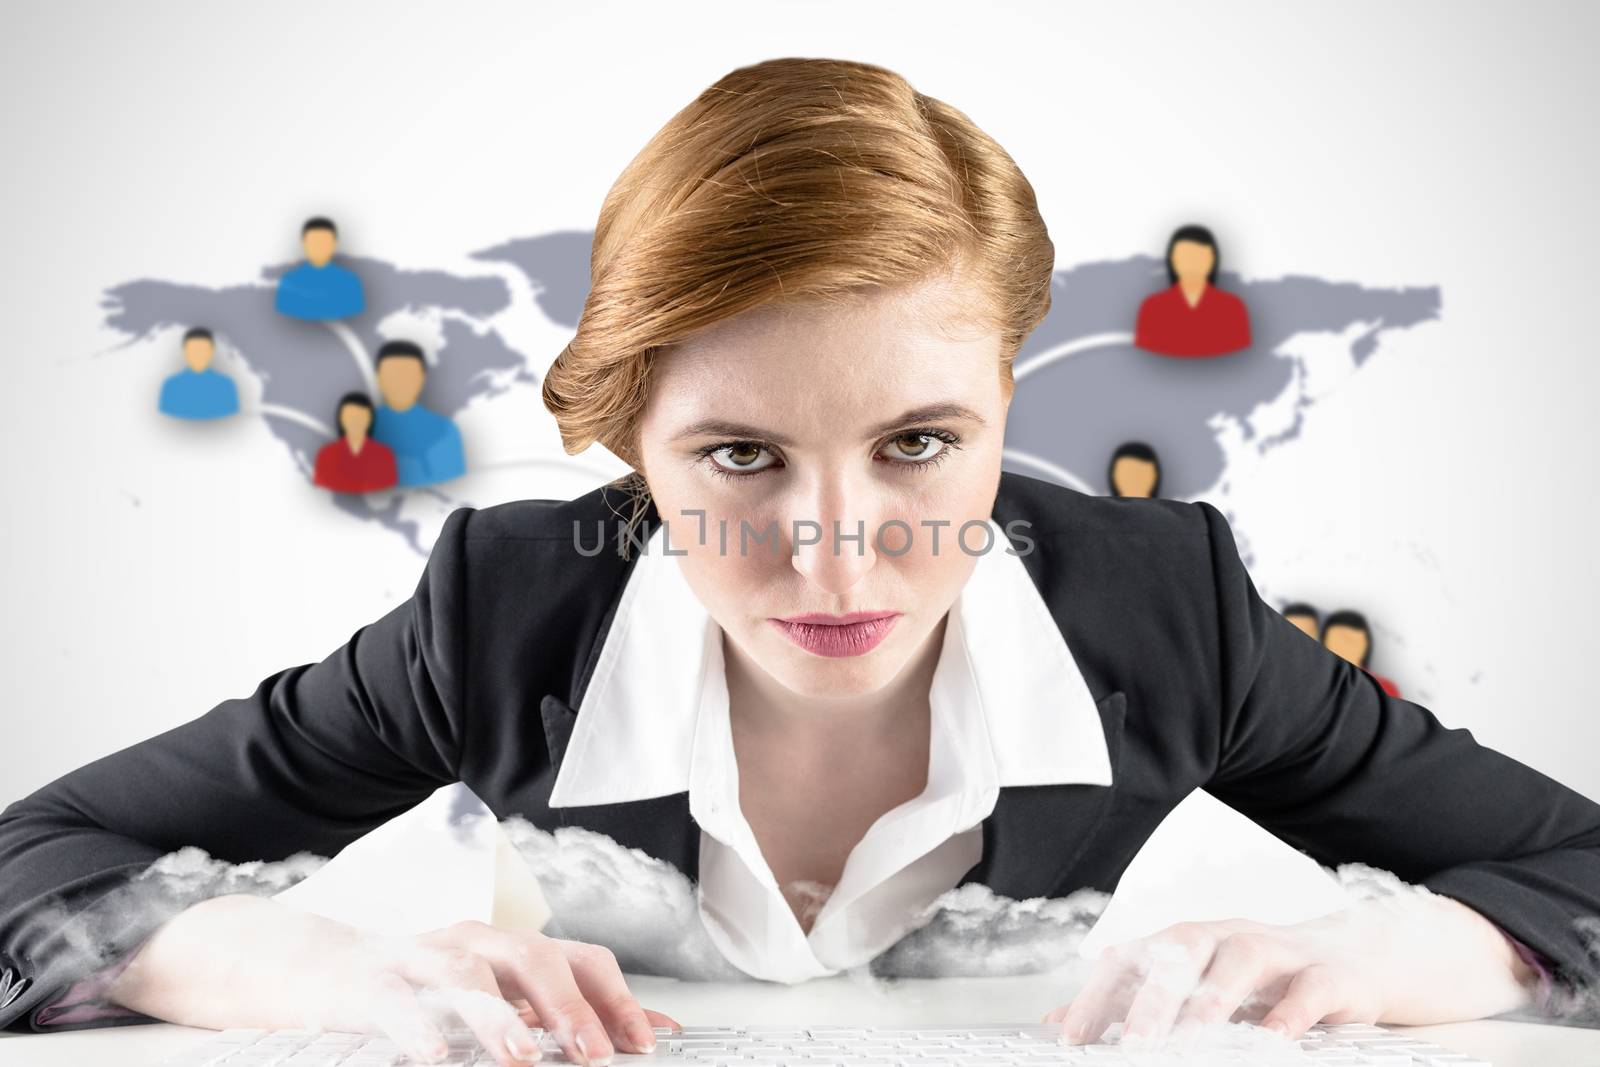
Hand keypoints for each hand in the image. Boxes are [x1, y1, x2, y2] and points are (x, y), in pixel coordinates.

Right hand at [302, 919, 681, 1065]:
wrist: (325, 970)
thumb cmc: (424, 990)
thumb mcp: (500, 1001)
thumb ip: (561, 1015)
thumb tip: (652, 1033)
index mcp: (511, 949)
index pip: (579, 958)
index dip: (616, 998)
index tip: (645, 1044)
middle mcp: (474, 943)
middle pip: (533, 956)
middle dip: (569, 1006)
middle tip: (594, 1055)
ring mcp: (421, 958)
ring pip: (466, 972)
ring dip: (497, 1015)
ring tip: (521, 1057)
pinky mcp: (370, 982)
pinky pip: (395, 1000)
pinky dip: (417, 1025)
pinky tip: (432, 1054)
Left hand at [1043, 892, 1537, 1046]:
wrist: (1349, 962)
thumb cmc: (1255, 983)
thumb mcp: (1190, 989)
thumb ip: (1129, 1005)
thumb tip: (1056, 1025)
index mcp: (1183, 941)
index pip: (1130, 960)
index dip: (1097, 997)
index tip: (1069, 1040)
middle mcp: (1223, 937)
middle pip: (1178, 954)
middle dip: (1149, 999)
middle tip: (1129, 1046)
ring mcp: (1277, 952)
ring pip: (1238, 966)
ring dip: (1211, 1004)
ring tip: (1188, 1043)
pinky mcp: (1329, 976)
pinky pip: (1309, 992)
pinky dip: (1290, 1017)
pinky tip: (1274, 1044)